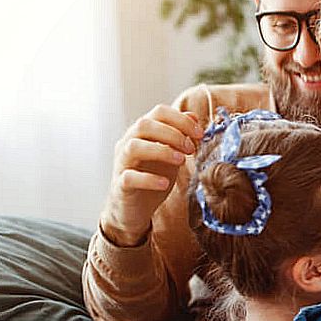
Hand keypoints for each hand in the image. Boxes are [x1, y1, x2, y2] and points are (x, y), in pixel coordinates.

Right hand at [100, 105, 203, 246]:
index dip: (182, 119)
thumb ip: (180, 135)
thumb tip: (193, 116)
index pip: (159, 112)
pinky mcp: (120, 185)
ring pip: (133, 146)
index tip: (200, 134)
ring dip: (161, 151)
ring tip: (181, 161)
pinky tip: (165, 183)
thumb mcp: (172, 153)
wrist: (134, 208)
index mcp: (143, 132)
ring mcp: (122, 163)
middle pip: (144, 124)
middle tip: (191, 149)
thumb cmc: (153, 176)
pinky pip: (129, 177)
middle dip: (172, 133)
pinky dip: (149, 179)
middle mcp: (128, 143)